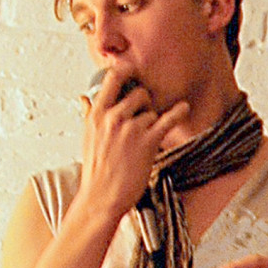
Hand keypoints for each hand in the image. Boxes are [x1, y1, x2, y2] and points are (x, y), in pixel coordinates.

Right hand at [79, 69, 188, 218]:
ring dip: (153, 122)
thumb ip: (88, 115)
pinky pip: (167, 121)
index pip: (113, 79)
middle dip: (146, 103)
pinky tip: (184, 107)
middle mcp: (114, 117)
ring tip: (146, 138)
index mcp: (97, 114)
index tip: (132, 71)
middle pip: (139, 94)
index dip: (125, 71)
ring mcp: (131, 128)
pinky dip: (178, 113)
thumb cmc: (95, 169)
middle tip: (145, 115)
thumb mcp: (87, 137)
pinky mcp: (147, 141)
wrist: (102, 196)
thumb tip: (83, 98)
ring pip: (152, 112)